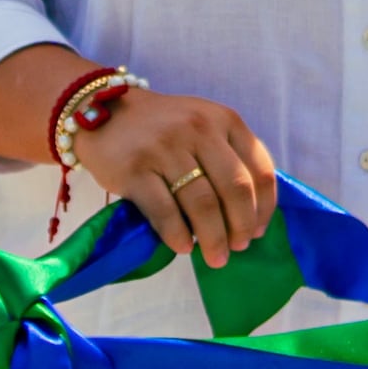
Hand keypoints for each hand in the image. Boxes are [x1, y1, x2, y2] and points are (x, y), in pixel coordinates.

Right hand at [77, 85, 276, 266]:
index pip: (259, 169)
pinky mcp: (134, 169)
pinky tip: (183, 247)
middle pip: (235, 190)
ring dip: (213, 239)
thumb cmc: (162, 128)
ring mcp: (165, 148)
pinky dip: (178, 236)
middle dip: (241, 227)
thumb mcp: (204, 126)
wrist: (104, 111)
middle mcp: (198, 129)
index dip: (264, 208)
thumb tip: (251, 216)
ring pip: (202, 205)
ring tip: (215, 257)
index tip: (258, 231)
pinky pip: (165, 212)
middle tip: (237, 248)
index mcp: (224, 119)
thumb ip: (230, 157)